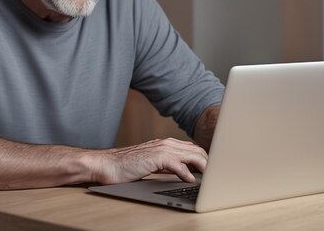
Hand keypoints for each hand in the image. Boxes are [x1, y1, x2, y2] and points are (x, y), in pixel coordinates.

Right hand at [89, 138, 207, 184]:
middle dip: (208, 162)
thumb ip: (169, 165)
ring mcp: (161, 149)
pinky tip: (189, 180)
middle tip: (215, 176)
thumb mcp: (153, 163)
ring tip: (209, 178)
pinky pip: (177, 164)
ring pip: (191, 155)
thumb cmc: (127, 166)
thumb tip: (186, 172)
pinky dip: (186, 172)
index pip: (193, 149)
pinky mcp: (155, 158)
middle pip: (197, 150)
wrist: (107, 164)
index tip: (212, 170)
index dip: (205, 159)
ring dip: (202, 166)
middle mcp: (166, 144)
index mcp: (166, 144)